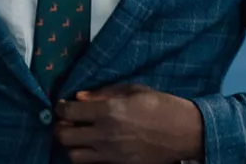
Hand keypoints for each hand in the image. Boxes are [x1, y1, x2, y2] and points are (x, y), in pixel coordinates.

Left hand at [53, 83, 204, 163]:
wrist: (185, 132)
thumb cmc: (161, 106)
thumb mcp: (133, 90)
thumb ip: (103, 93)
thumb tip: (79, 97)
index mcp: (109, 111)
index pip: (69, 111)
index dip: (60, 107)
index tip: (61, 105)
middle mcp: (106, 134)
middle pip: (64, 136)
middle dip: (59, 127)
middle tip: (65, 121)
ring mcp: (111, 153)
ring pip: (73, 155)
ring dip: (71, 145)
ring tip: (77, 136)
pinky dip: (86, 156)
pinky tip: (92, 146)